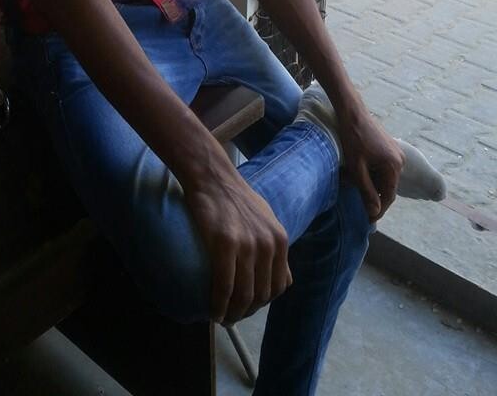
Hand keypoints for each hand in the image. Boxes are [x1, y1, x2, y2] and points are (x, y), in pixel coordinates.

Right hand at [184, 164, 291, 323]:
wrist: (214, 177)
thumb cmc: (237, 197)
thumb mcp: (267, 218)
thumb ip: (275, 245)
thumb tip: (283, 272)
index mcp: (280, 240)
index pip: (279, 286)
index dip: (264, 302)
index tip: (250, 306)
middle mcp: (268, 245)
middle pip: (262, 294)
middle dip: (248, 311)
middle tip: (233, 316)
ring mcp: (247, 245)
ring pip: (244, 295)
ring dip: (234, 314)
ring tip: (224, 318)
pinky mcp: (224, 245)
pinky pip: (224, 286)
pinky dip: (219, 305)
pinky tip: (214, 312)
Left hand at [337, 107, 404, 220]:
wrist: (353, 112)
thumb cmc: (353, 138)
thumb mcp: (357, 167)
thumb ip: (367, 190)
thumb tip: (374, 210)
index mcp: (394, 166)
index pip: (388, 196)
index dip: (378, 210)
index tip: (368, 220)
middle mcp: (400, 160)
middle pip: (387, 187)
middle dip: (373, 196)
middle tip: (358, 203)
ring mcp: (396, 152)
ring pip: (384, 177)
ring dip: (372, 184)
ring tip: (354, 185)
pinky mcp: (390, 147)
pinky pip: (383, 167)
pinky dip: (373, 173)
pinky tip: (359, 172)